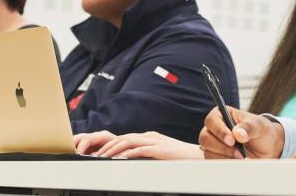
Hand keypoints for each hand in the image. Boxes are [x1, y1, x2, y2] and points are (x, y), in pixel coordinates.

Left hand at [82, 131, 202, 158]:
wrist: (200, 157)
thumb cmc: (182, 158)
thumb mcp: (161, 154)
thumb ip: (148, 154)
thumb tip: (133, 160)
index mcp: (150, 137)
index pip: (126, 138)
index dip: (111, 144)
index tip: (100, 152)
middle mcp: (151, 136)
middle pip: (124, 138)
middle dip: (108, 146)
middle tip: (95, 154)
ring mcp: (156, 141)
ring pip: (128, 142)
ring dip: (113, 150)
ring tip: (102, 157)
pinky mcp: (160, 150)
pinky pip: (140, 150)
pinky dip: (128, 154)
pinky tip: (119, 159)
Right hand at [199, 106, 283, 158]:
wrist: (267, 148)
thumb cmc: (261, 131)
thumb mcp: (259, 126)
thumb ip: (249, 127)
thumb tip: (237, 133)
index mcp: (222, 114)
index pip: (211, 120)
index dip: (219, 131)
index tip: (232, 141)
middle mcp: (214, 129)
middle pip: (205, 138)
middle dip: (222, 147)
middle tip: (239, 153)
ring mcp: (213, 143)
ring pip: (208, 152)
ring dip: (225, 157)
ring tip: (241, 157)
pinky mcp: (216, 156)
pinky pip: (213, 162)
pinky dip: (226, 163)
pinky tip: (237, 162)